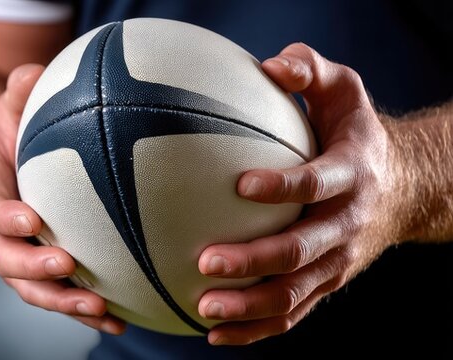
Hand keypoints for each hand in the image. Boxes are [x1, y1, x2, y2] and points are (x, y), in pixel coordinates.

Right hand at [0, 64, 125, 334]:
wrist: (6, 176)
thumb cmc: (13, 137)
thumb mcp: (10, 110)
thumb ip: (17, 94)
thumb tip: (31, 73)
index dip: (5, 218)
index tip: (31, 219)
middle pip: (5, 261)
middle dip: (32, 267)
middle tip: (64, 264)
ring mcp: (19, 259)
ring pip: (32, 289)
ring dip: (62, 301)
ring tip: (97, 306)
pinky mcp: (44, 275)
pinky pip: (61, 297)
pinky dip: (85, 312)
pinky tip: (118, 320)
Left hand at [196, 43, 407, 344]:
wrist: (405, 186)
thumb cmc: (354, 130)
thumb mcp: (343, 89)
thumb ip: (309, 71)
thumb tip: (270, 64)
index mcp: (349, 173)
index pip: (316, 182)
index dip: (282, 186)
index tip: (239, 186)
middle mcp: (347, 222)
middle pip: (301, 250)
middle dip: (254, 260)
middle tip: (205, 262)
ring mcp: (338, 259)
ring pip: (295, 291)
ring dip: (250, 306)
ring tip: (203, 308)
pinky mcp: (328, 282)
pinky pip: (292, 312)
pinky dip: (257, 328)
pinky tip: (214, 334)